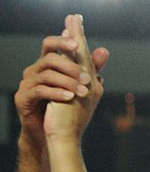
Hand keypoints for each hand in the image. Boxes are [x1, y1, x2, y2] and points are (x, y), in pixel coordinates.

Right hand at [17, 14, 108, 145]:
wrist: (51, 133)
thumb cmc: (66, 107)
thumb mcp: (82, 86)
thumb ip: (90, 68)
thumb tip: (104, 50)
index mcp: (48, 65)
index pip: (53, 44)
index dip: (64, 39)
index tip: (78, 39)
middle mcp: (35, 70)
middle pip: (49, 56)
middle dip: (70, 64)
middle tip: (87, 76)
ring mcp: (27, 83)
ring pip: (46, 74)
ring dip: (68, 81)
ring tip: (84, 91)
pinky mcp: (23, 97)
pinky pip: (39, 90)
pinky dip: (57, 93)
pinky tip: (70, 97)